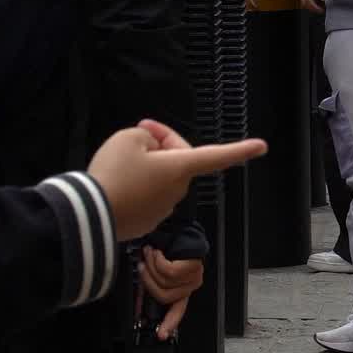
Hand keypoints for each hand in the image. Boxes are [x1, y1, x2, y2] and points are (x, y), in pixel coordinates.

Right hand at [86, 121, 266, 241]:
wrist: (89, 215)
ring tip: (120, 163)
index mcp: (181, 167)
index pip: (216, 156)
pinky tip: (116, 183)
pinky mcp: (146, 220)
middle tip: (139, 132)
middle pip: (177, 159)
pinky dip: (134, 186)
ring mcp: (163, 208)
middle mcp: (178, 190)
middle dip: (161, 145)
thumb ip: (146, 137)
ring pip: (159, 177)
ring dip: (146, 166)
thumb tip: (151, 148)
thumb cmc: (113, 173)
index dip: (240, 149)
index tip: (263, 147)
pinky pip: (145, 195)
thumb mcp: (127, 138)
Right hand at [139, 246, 204, 338]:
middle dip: (148, 279)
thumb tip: (141, 290)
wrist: (177, 229)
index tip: (162, 335)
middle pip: (163, 296)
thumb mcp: (156, 269)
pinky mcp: (194, 267)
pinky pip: (170, 271)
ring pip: (165, 282)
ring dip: (152, 266)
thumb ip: (153, 282)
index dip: (169, 323)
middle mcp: (189, 285)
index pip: (177, 310)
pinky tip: (160, 253)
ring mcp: (193, 277)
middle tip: (143, 264)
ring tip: (151, 254)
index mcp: (180, 289)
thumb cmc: (167, 247)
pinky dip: (159, 260)